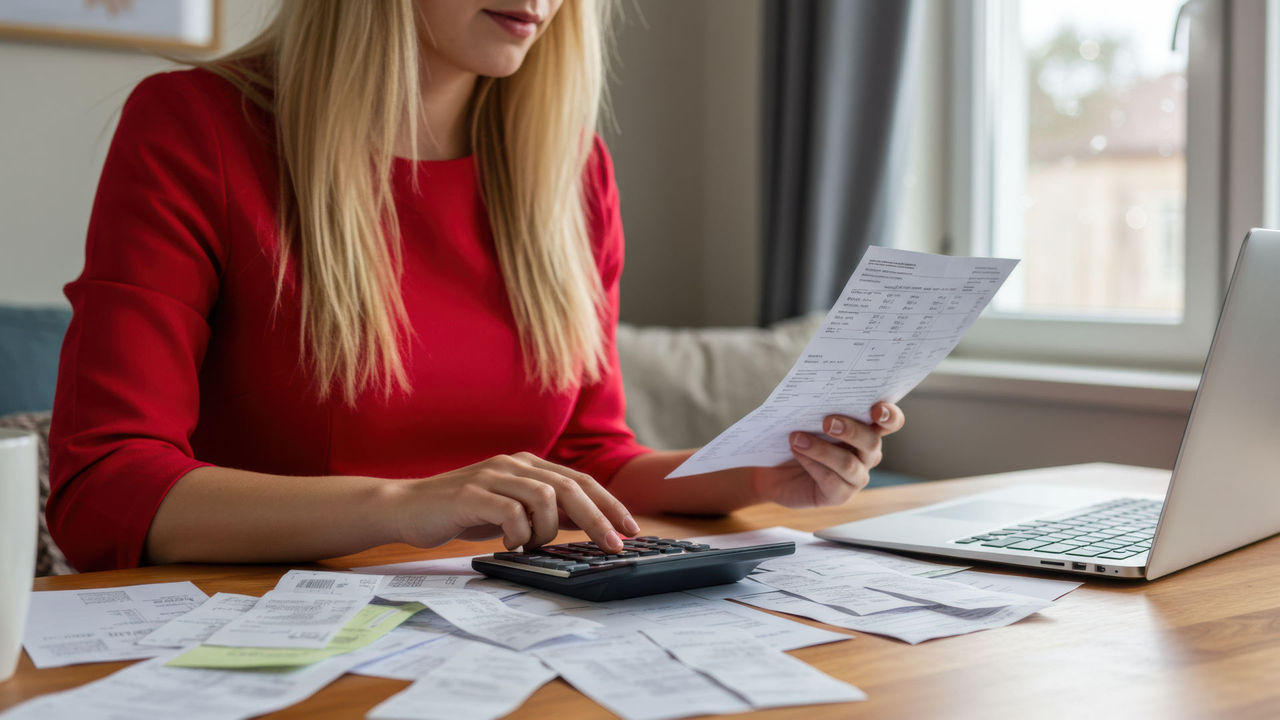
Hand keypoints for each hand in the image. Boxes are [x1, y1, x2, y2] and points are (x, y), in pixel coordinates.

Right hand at [388, 452, 639, 552]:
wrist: (407, 507)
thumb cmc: (463, 512)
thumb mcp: (511, 510)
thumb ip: (543, 512)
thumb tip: (586, 526)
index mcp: (528, 465)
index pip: (580, 481)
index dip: (609, 504)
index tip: (630, 529)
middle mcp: (514, 464)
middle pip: (571, 487)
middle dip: (598, 518)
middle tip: (614, 546)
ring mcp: (492, 475)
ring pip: (545, 497)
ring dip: (547, 530)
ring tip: (530, 545)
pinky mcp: (471, 493)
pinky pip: (511, 512)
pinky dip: (518, 533)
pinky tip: (509, 544)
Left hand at [750, 402, 905, 507]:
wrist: (773, 469)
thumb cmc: (796, 436)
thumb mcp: (807, 418)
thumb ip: (820, 408)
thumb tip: (817, 394)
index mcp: (867, 430)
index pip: (890, 422)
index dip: (889, 415)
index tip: (875, 408)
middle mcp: (867, 454)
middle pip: (872, 442)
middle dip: (851, 430)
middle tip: (826, 421)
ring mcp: (856, 477)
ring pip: (848, 464)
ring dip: (821, 449)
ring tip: (797, 438)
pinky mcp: (840, 495)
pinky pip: (831, 480)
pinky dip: (812, 464)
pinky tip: (796, 452)